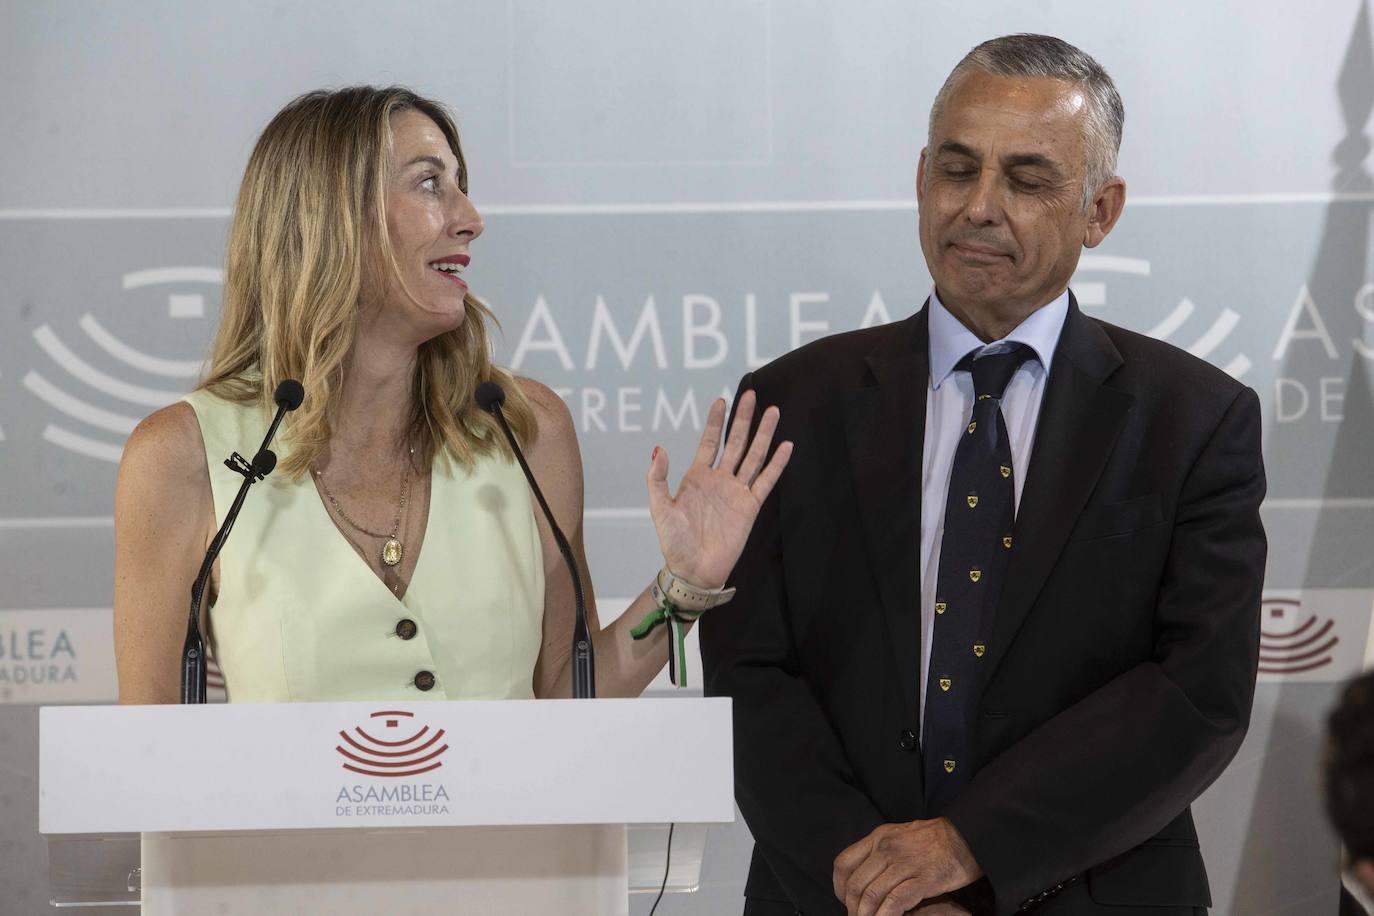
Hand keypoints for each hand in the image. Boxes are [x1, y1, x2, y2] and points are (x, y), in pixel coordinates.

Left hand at [646, 391, 791, 586]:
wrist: (693, 569)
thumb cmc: (674, 541)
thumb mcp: (660, 508)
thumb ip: (658, 478)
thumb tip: (659, 448)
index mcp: (697, 477)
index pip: (710, 442)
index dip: (716, 422)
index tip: (721, 400)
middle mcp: (719, 480)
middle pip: (736, 442)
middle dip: (743, 419)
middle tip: (751, 395)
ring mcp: (736, 492)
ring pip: (753, 456)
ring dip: (764, 435)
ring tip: (774, 412)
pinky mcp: (750, 507)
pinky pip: (766, 481)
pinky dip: (777, 464)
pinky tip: (786, 446)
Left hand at [832, 817, 981, 915]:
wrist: (967, 835)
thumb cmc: (936, 838)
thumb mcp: (901, 835)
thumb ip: (882, 851)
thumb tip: (868, 874)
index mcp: (879, 837)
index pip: (844, 863)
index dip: (839, 887)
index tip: (845, 900)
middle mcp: (886, 848)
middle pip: (856, 884)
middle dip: (853, 908)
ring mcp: (904, 863)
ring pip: (871, 895)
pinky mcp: (923, 879)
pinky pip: (894, 902)